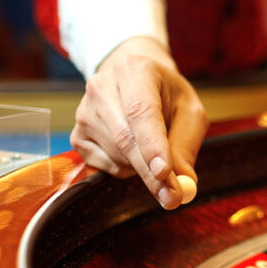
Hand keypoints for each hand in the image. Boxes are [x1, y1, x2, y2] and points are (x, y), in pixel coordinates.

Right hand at [70, 37, 207, 208]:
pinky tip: (134, 150)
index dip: (153, 145)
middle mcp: (102, 87)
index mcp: (135, 70)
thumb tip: (184, 181)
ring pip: (116, 155)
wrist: (135, 80)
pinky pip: (103, 165)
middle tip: (173, 197)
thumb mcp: (189, 110)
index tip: (166, 173)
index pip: (141, 111)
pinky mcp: (77, 135)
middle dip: (150, 172)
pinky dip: (126, 169)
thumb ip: (186, 143)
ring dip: (142, 168)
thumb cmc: (166, 94)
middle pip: (124, 138)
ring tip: (156, 151)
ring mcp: (84, 111)